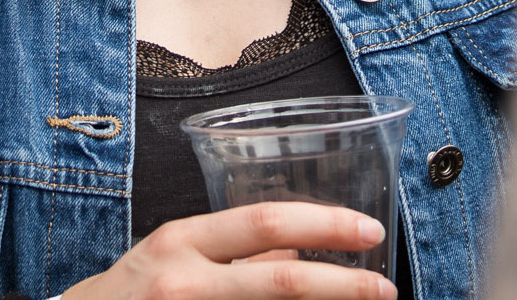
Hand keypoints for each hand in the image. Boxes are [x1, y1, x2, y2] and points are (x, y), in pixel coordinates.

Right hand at [68, 204, 394, 299]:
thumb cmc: (130, 293)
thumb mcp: (174, 256)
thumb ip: (232, 252)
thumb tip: (296, 254)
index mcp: (182, 242)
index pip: (265, 223)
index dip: (325, 226)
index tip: (370, 230)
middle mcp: (182, 282)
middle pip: (279, 281)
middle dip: (344, 286)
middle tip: (386, 288)